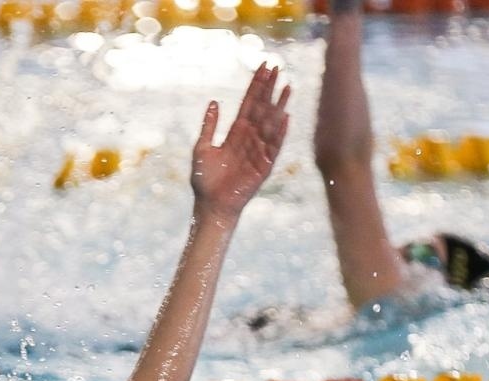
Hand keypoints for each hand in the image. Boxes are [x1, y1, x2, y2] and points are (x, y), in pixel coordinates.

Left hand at [191, 63, 290, 221]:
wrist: (210, 205)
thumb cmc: (204, 180)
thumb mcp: (201, 148)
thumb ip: (209, 126)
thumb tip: (214, 102)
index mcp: (236, 132)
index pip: (249, 103)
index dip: (256, 85)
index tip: (264, 66)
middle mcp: (250, 138)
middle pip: (262, 108)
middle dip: (269, 88)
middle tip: (278, 68)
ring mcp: (259, 151)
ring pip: (270, 124)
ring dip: (279, 106)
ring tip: (287, 87)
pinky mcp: (264, 166)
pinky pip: (273, 147)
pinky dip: (279, 133)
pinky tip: (285, 118)